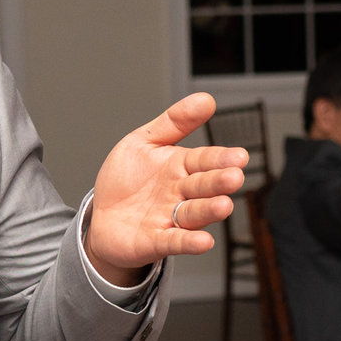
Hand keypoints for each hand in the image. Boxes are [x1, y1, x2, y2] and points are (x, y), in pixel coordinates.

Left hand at [85, 93, 250, 286]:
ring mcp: (170, 218)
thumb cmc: (126, 179)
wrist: (101, 216)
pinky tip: (204, 241)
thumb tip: (207, 99)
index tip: (239, 157)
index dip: (221, 159)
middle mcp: (180, 193)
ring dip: (209, 211)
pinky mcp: (156, 242)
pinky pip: (175, 242)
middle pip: (203, 186)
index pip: (204, 160)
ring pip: (194, 214)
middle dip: (218, 182)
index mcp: (180, 167)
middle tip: (234, 177)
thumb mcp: (144, 142)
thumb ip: (174, 121)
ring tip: (223, 205)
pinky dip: (189, 242)